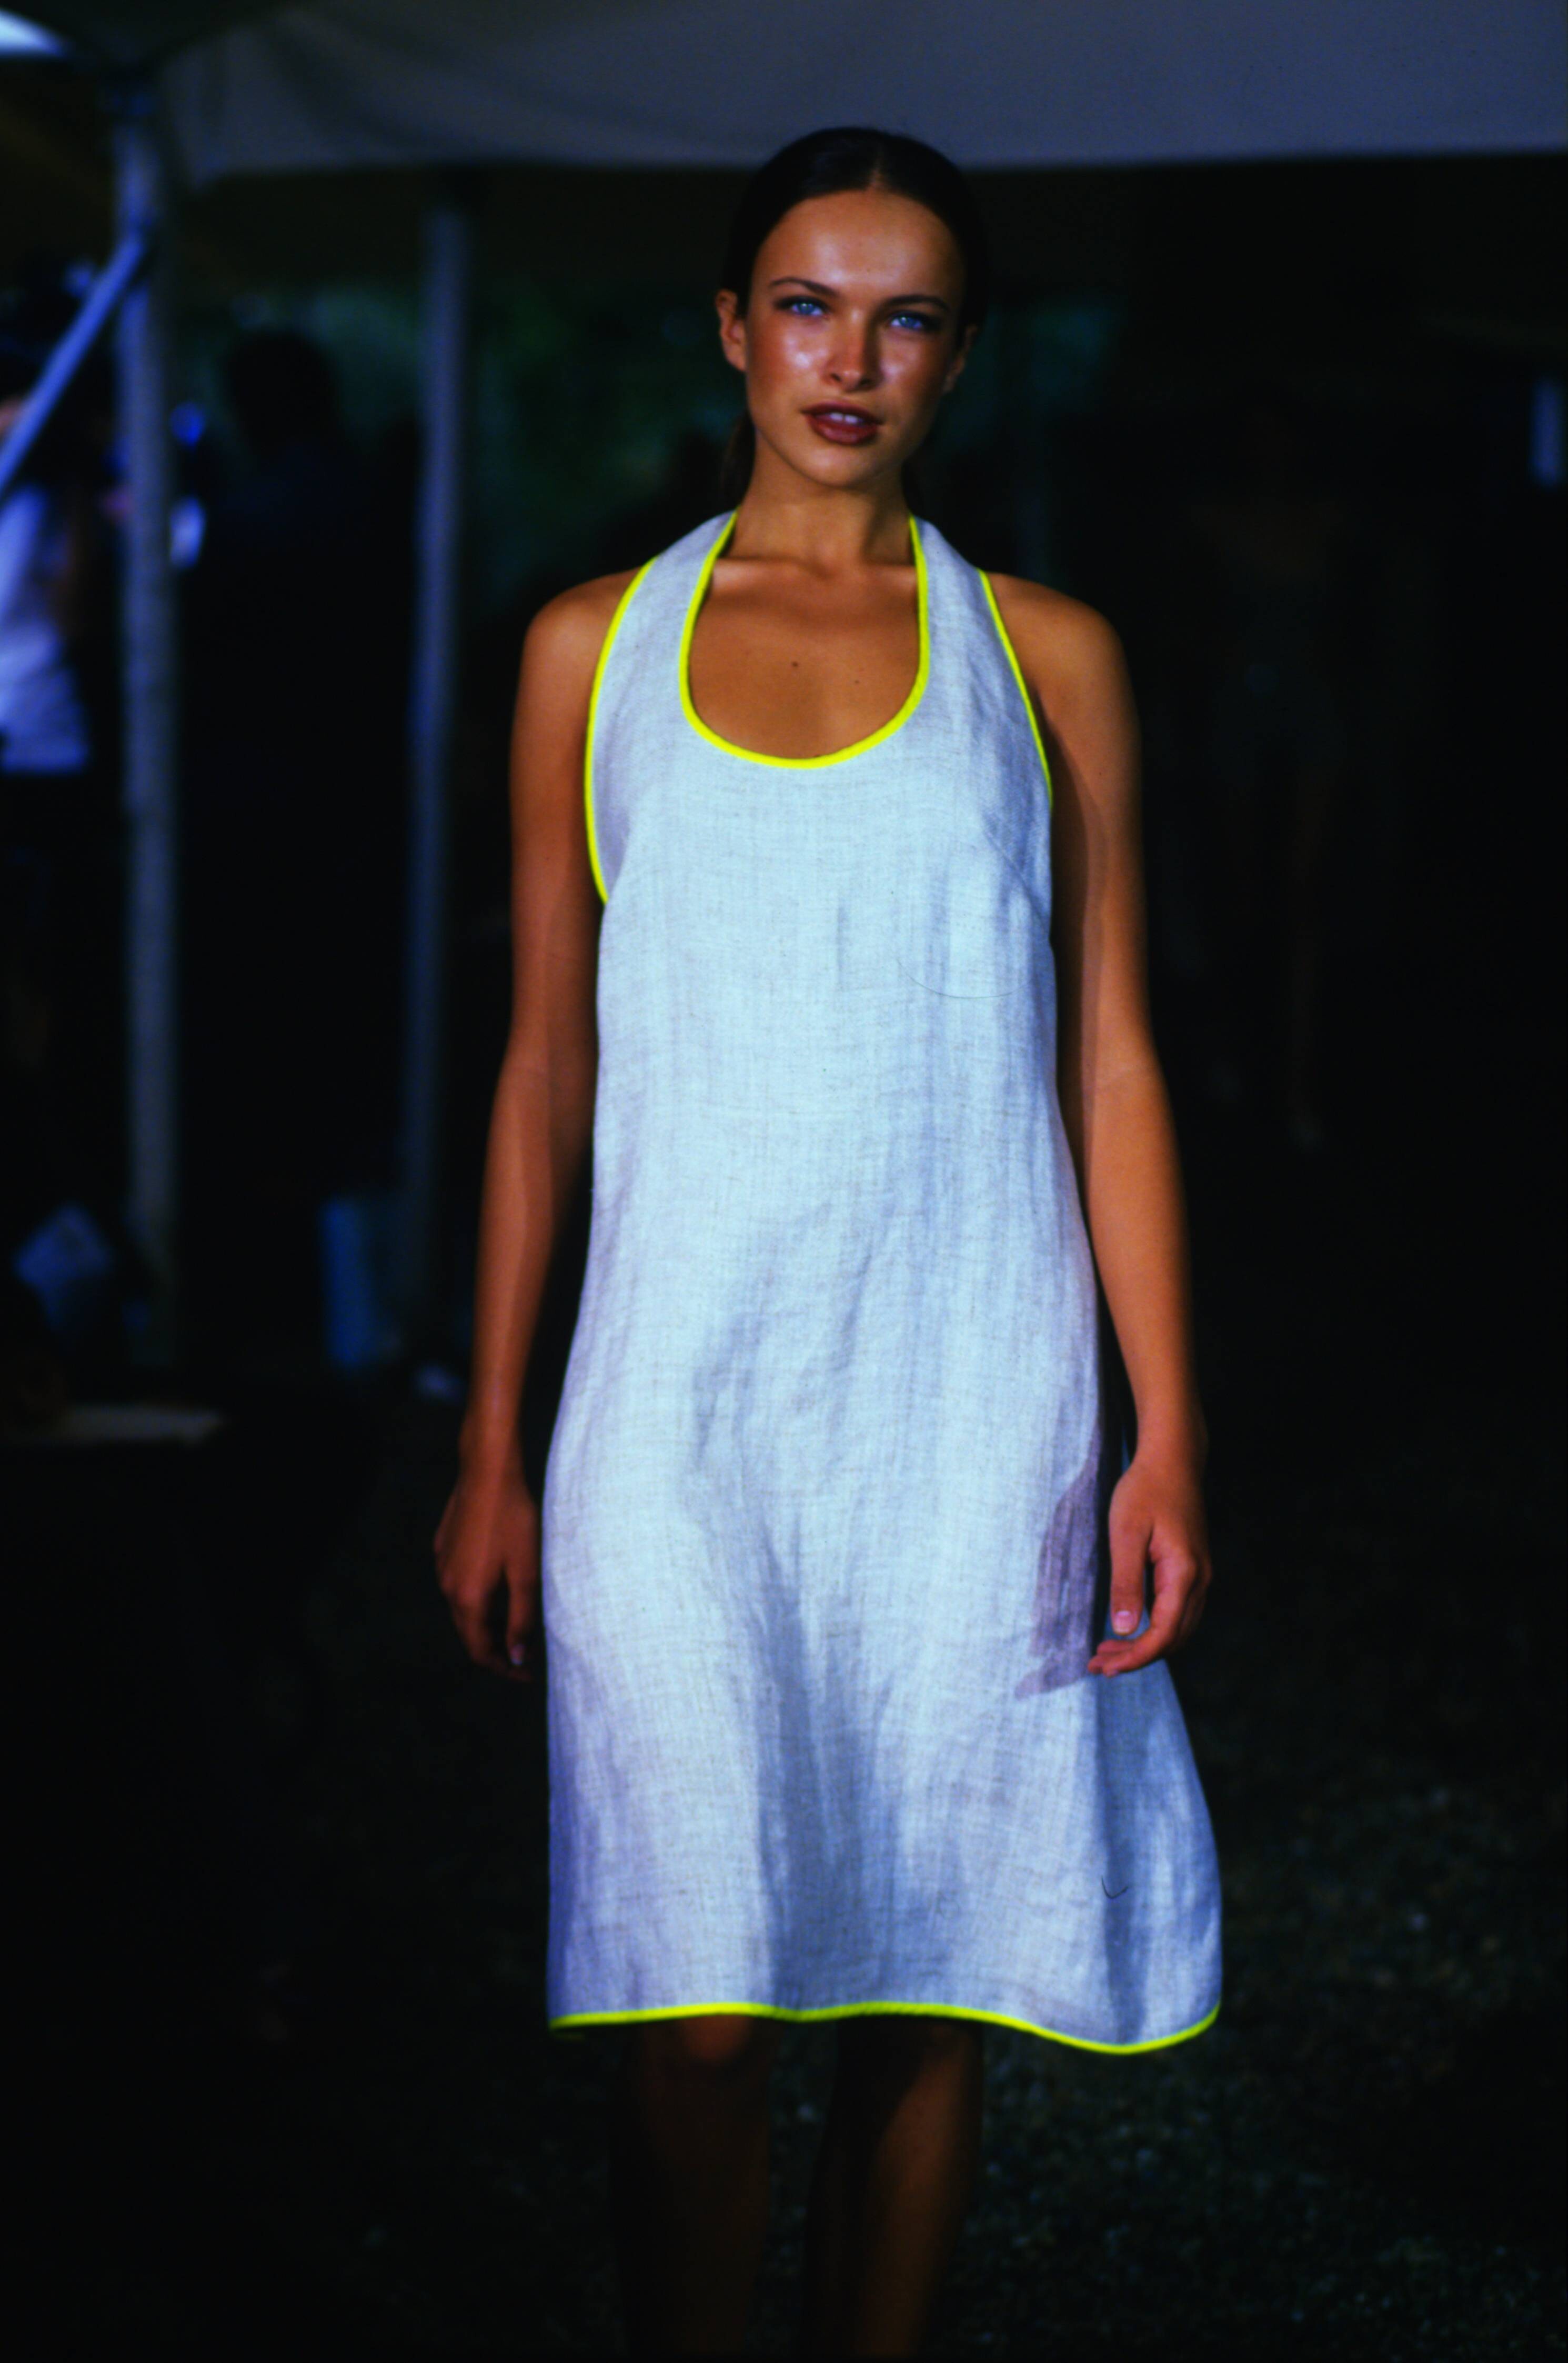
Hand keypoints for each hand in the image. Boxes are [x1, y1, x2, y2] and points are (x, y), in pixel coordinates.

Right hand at [434, 1453, 541, 1681]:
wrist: (487, 1471)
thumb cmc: (513, 1518)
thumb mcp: (526, 1571)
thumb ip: (522, 1617)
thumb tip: (517, 1656)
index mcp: (468, 1597)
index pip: (480, 1650)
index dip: (503, 1668)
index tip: (526, 1674)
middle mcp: (448, 1586)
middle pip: (468, 1632)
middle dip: (495, 1649)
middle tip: (525, 1655)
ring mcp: (442, 1565)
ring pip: (463, 1608)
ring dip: (487, 1622)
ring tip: (516, 1622)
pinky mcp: (443, 1547)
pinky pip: (458, 1582)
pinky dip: (477, 1596)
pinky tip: (498, 1585)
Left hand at [1086, 1443, 1211, 1678]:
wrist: (1173, 1458)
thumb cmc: (1145, 1490)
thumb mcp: (1126, 1534)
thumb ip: (1125, 1583)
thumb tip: (1122, 1628)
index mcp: (1184, 1575)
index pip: (1162, 1635)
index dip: (1134, 1657)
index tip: (1103, 1666)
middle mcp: (1199, 1580)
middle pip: (1172, 1639)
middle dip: (1136, 1658)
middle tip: (1098, 1665)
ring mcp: (1200, 1575)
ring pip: (1178, 1628)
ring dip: (1145, 1645)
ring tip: (1108, 1651)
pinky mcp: (1193, 1568)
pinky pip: (1178, 1612)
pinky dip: (1155, 1628)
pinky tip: (1130, 1627)